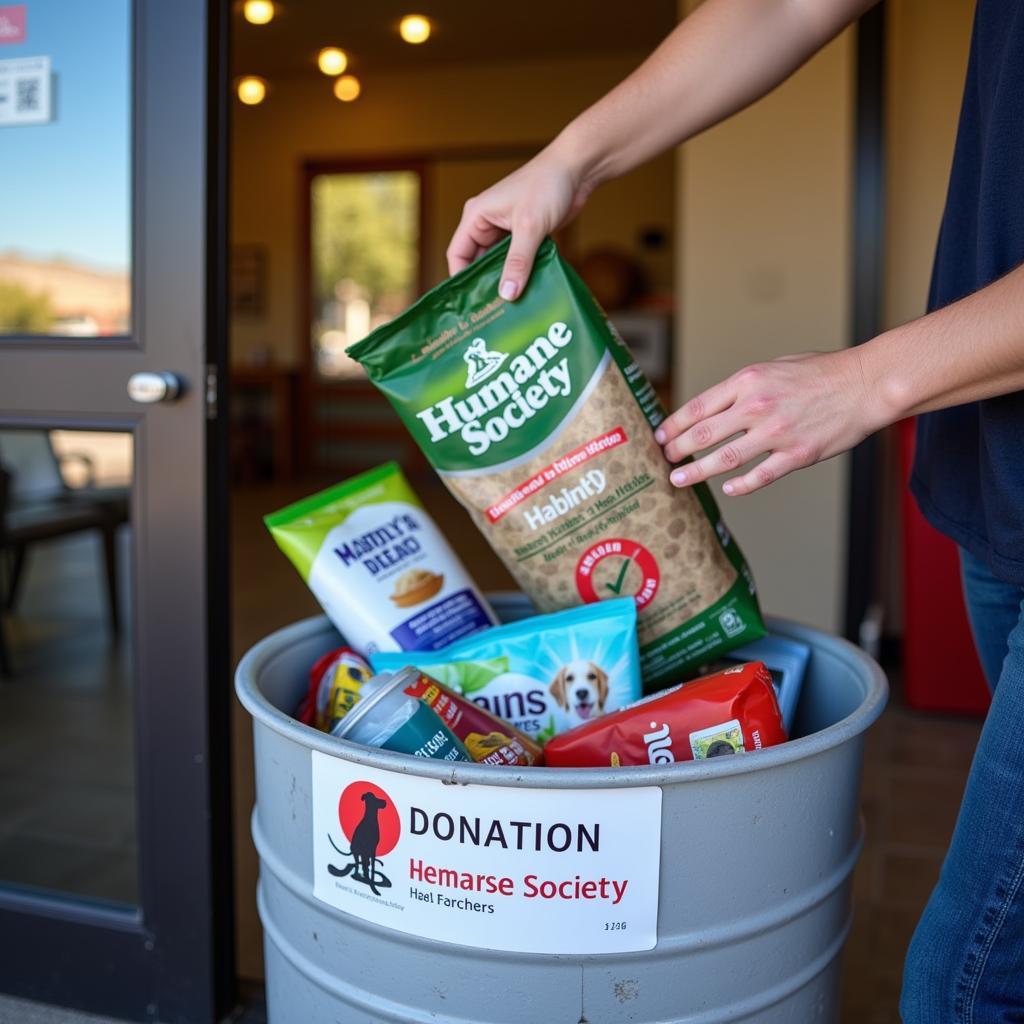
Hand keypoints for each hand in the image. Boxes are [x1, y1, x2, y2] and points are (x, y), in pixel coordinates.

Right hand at [446, 140, 596, 300]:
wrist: (576, 169)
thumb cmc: (547, 186)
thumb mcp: (529, 227)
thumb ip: (518, 262)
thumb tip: (507, 294)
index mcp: (476, 216)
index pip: (457, 254)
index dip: (461, 279)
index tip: (470, 303)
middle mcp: (486, 223)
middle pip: (477, 262)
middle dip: (485, 284)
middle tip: (491, 312)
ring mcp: (506, 230)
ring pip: (498, 263)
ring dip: (505, 280)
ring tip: (509, 307)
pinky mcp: (524, 235)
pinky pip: (516, 260)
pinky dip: (520, 273)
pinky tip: (526, 291)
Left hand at [654, 348, 887, 494]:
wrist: (866, 384)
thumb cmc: (822, 373)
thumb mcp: (774, 367)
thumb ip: (743, 388)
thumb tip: (713, 409)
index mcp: (748, 381)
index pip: (699, 406)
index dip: (674, 424)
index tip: (660, 436)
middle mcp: (757, 406)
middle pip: (704, 434)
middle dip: (678, 449)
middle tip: (665, 460)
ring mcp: (777, 433)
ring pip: (725, 458)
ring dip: (697, 472)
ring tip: (679, 480)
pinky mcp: (797, 455)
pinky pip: (760, 475)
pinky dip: (740, 485)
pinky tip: (726, 489)